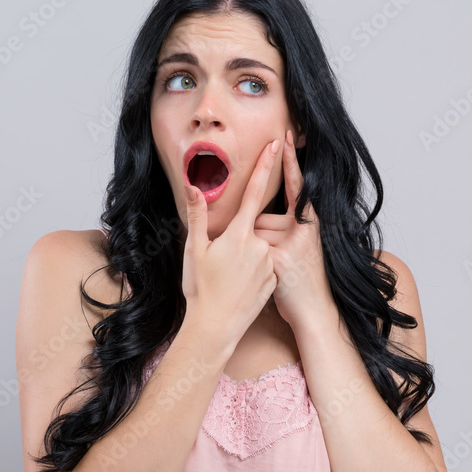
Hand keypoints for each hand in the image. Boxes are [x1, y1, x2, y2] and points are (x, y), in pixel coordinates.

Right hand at [181, 139, 279, 354]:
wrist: (215, 327)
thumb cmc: (200, 288)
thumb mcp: (194, 249)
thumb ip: (197, 214)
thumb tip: (193, 186)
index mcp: (239, 234)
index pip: (254, 192)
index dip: (266, 166)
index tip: (278, 144)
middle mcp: (259, 244)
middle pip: (250, 228)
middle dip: (235, 239)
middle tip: (218, 263)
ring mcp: (268, 263)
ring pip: (256, 248)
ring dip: (242, 257)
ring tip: (226, 278)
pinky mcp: (273, 279)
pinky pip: (263, 266)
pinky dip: (251, 271)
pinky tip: (237, 286)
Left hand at [252, 129, 333, 331]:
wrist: (316, 312)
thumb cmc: (304, 280)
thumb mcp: (304, 247)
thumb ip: (290, 227)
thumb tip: (262, 216)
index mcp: (311, 222)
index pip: (297, 185)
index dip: (290, 161)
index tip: (284, 136)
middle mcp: (305, 228)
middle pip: (261, 217)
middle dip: (257, 237)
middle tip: (278, 261)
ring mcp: (293, 243)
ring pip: (253, 232)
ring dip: (253, 250)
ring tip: (274, 270)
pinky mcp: (278, 258)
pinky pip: (251, 247)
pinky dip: (251, 261)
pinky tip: (271, 276)